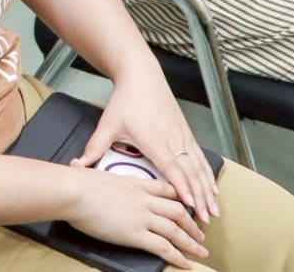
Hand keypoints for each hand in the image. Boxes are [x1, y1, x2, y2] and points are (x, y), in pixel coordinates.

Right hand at [61, 166, 209, 268]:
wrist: (74, 191)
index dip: (178, 196)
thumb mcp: (88, 172)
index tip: (185, 203)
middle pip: (176, 209)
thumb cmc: (75, 182)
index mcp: (133, 184)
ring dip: (191, 241)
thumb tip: (75, 167)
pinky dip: (178, 256)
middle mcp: (143, 200)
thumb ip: (88, 171)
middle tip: (200, 232)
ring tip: (201, 250)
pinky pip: (163, 246)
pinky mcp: (136, 234)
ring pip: (175, 229)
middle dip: (191, 222)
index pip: (163, 189)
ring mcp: (141, 217)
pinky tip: (187, 263)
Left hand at [74, 77, 218, 222]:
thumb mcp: (108, 123)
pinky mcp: (186, 132)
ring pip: (198, 166)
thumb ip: (95, 147)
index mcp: (153, 139)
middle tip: (206, 219)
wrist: (141, 75)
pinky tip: (212, 187)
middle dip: (200, 196)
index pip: (171, 167)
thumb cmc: (125, 99)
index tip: (189, 204)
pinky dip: (207, 173)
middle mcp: (172, 139)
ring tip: (214, 209)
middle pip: (190, 172)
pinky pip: (200, 157)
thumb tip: (79, 165)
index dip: (181, 186)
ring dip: (208, 188)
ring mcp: (181, 135)